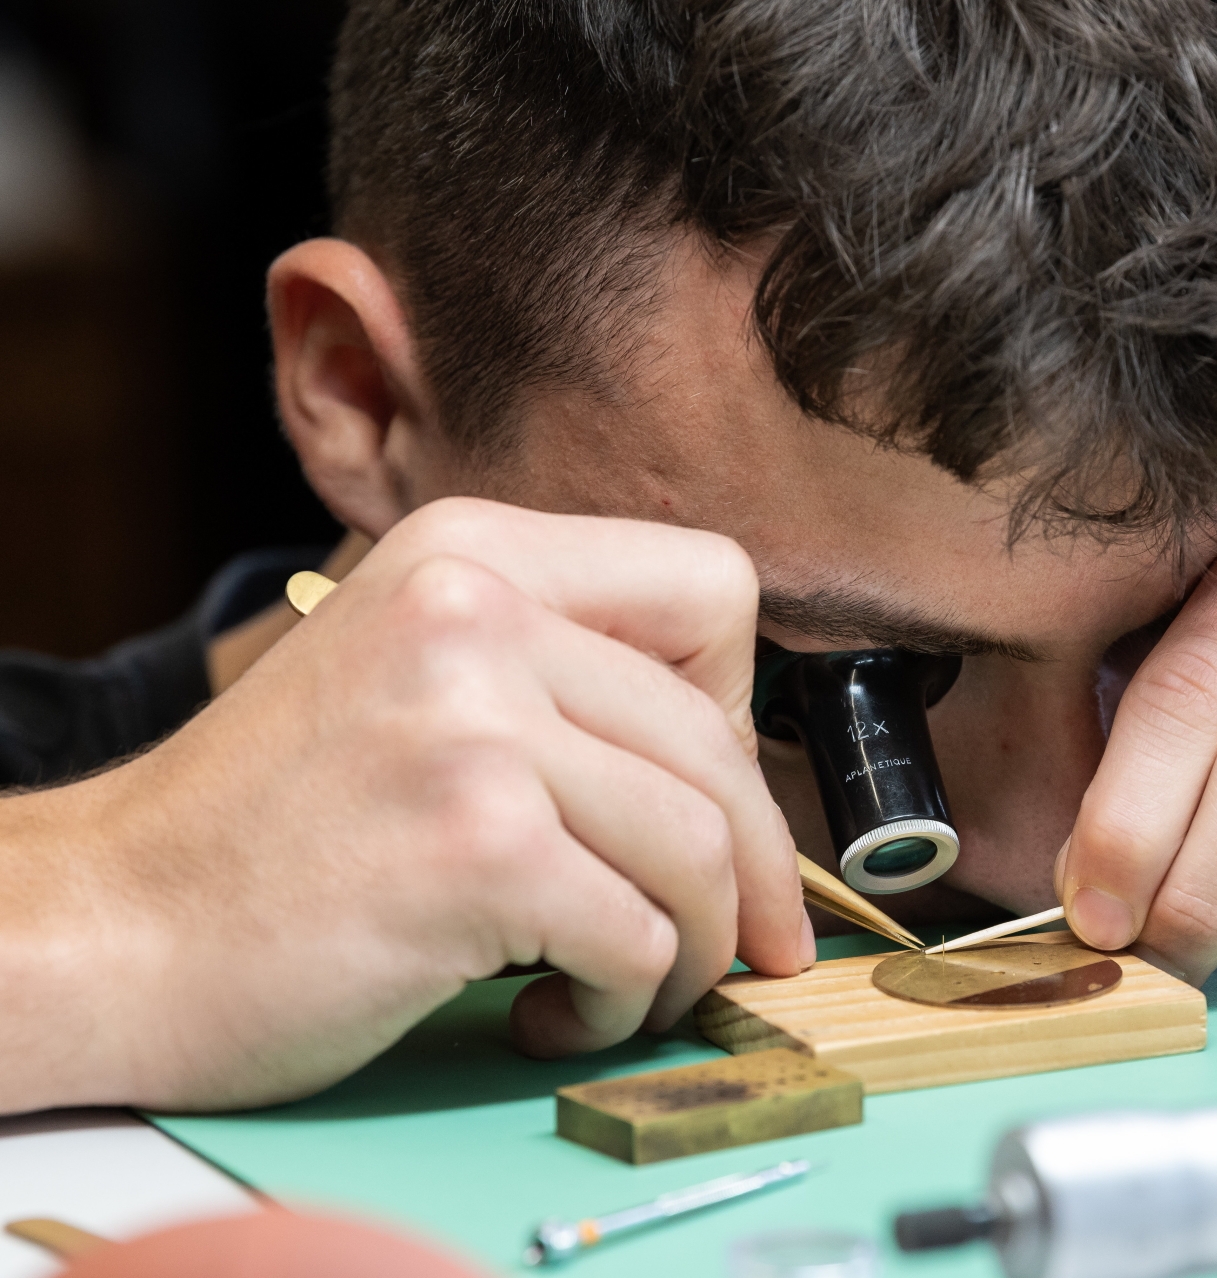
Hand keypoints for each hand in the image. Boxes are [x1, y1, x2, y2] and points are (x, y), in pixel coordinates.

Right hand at [0, 497, 808, 1112]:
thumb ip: (559, 674)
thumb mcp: (418, 677)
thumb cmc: (272, 828)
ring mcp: (475, 724)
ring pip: (700, 847)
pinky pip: (639, 940)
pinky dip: (619, 1004)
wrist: (106, 926)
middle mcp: (477, 610)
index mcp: (472, 551)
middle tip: (745, 942)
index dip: (736, 706)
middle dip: (752, 866)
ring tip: (618, 988)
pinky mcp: (476, 847)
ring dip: (687, 949)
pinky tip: (547, 1015)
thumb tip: (738, 758)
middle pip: (719, 741)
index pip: (714, 587)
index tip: (708, 796)